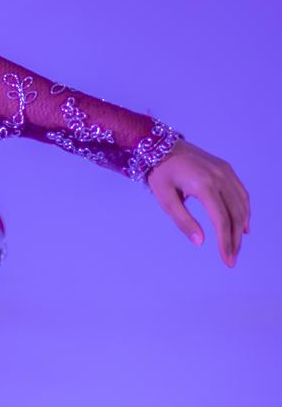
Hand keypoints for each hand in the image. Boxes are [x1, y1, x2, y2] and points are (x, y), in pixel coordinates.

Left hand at [147, 142, 249, 267]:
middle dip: (235, 240)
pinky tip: (244, 226)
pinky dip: (244, 210)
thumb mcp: (166, 200)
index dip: (225, 242)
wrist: (162, 146)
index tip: (227, 260)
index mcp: (204, 185)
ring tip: (236, 247)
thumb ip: (183, 221)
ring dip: (241, 228)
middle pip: (235, 215)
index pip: (221, 220)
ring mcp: (226, 172)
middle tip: (231, 260)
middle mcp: (220, 177)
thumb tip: (200, 242)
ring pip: (241, 204)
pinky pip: (241, 193)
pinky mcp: (227, 169)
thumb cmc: (161, 174)